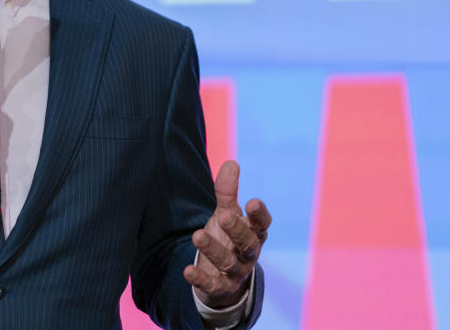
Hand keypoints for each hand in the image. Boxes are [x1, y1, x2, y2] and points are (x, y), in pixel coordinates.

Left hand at [183, 160, 270, 308]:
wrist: (224, 278)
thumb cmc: (228, 238)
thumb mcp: (227, 213)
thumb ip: (227, 192)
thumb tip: (232, 162)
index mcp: (253, 233)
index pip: (262, 224)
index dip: (260, 215)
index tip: (253, 202)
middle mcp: (248, 254)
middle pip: (248, 243)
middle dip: (237, 230)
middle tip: (223, 216)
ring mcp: (235, 272)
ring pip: (228, 263)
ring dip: (214, 249)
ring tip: (197, 235)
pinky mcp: (219, 288)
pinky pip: (211, 285)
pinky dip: (200, 279)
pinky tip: (187, 271)